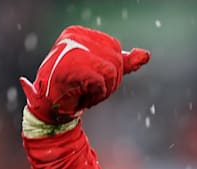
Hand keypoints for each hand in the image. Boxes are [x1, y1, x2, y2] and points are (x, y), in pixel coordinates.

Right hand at [19, 25, 149, 124]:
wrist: (49, 108)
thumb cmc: (74, 88)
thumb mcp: (101, 72)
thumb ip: (123, 62)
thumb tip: (146, 55)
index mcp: (78, 33)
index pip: (114, 48)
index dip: (112, 70)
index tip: (92, 78)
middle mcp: (74, 37)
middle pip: (115, 59)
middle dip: (110, 81)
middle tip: (89, 89)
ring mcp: (71, 51)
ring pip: (111, 71)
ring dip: (104, 90)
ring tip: (86, 92)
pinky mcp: (71, 68)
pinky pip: (101, 82)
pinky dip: (96, 95)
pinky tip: (82, 97)